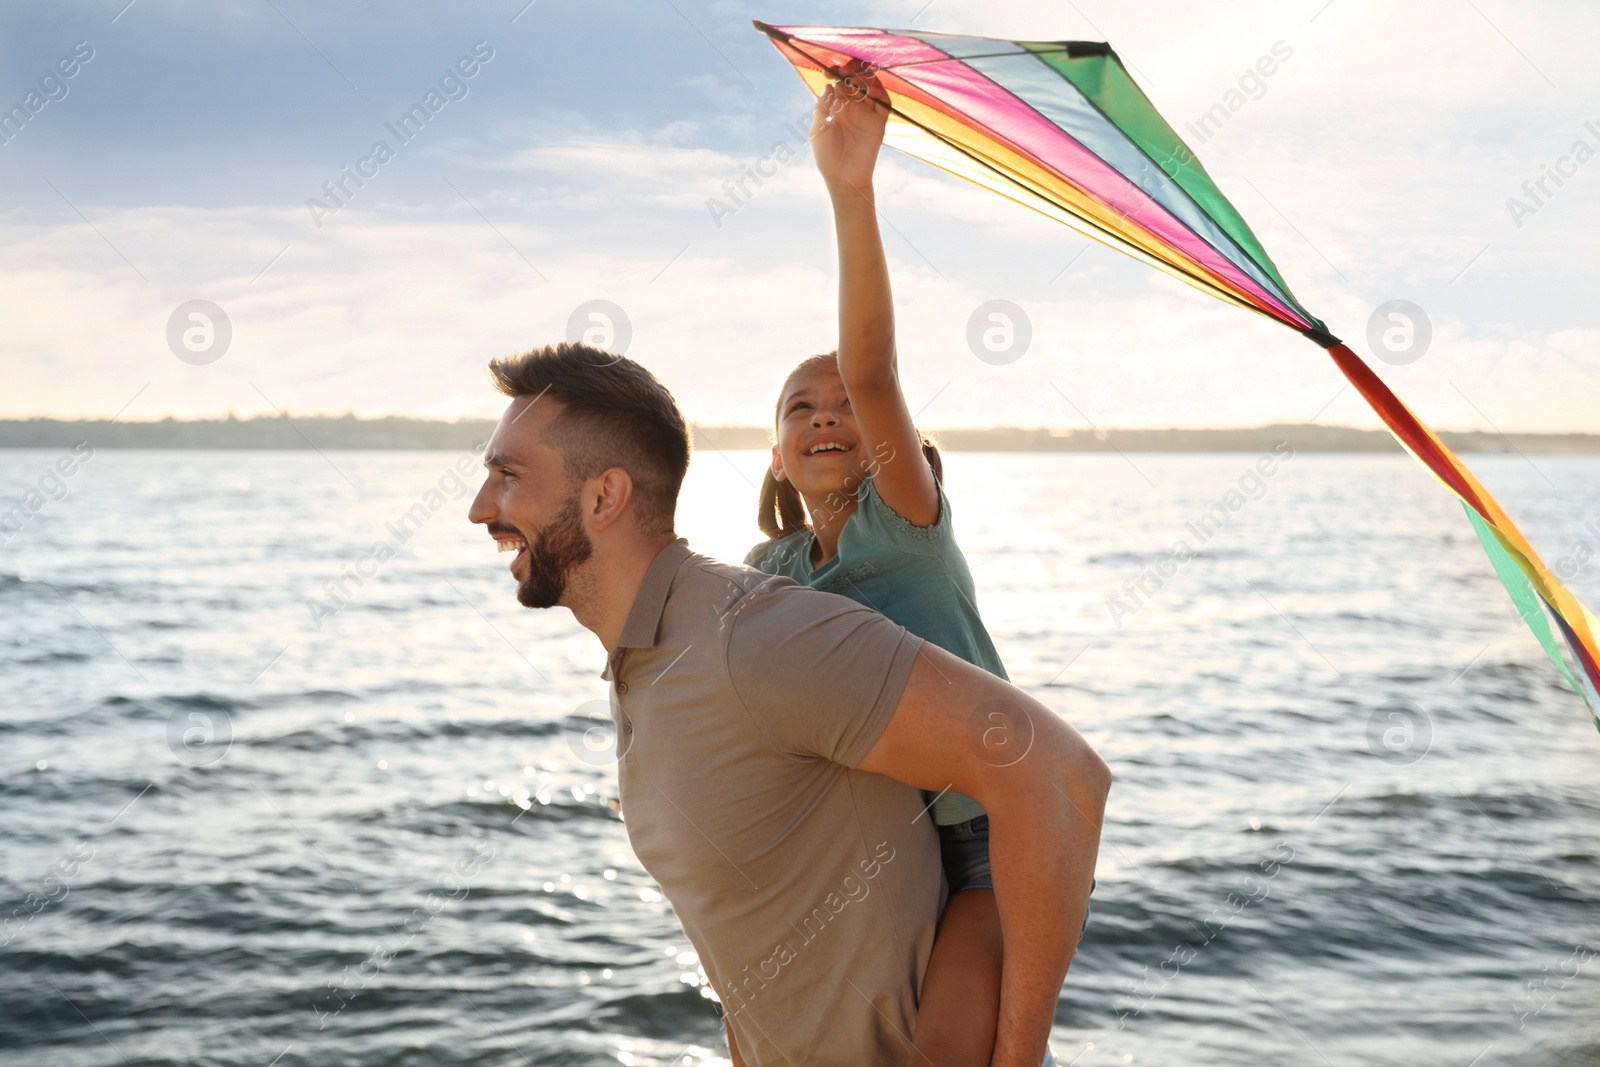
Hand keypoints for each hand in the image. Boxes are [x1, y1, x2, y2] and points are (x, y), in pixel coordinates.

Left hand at [810, 66, 886, 194]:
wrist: (843, 177)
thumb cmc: (826, 155)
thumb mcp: (818, 128)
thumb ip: (822, 106)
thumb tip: (828, 85)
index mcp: (836, 106)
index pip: (839, 81)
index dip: (836, 72)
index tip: (829, 70)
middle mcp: (852, 106)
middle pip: (856, 79)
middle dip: (851, 70)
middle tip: (845, 69)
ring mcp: (867, 112)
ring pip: (871, 86)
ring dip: (865, 78)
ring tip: (856, 78)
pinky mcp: (879, 121)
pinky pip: (884, 102)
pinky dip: (880, 92)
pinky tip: (871, 90)